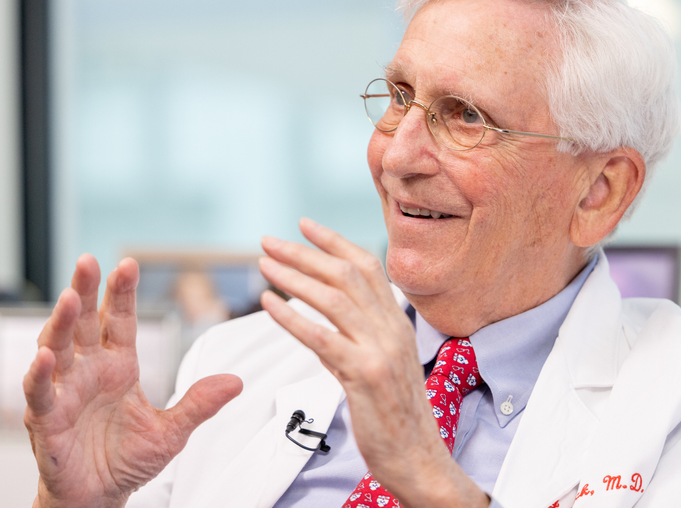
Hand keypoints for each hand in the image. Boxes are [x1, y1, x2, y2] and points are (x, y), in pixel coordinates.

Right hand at [23, 255, 242, 507]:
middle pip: (85, 323)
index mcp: (118, 366)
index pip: (120, 321)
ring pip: (57, 349)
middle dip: (85, 291)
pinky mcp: (45, 419)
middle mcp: (89, 371)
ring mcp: (64, 392)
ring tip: (69, 298)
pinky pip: (40, 393)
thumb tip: (235, 382)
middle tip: (89, 261)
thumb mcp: (172, 432)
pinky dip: (40, 375)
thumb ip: (199, 404)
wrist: (99, 495)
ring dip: (61, 323)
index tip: (128, 264)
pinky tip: (45, 357)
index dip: (122, 293)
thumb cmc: (127, 459)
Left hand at [258, 218, 487, 507]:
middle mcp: (391, 329)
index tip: (304, 225)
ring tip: (264, 266)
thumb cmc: (394, 414)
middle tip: (270, 242)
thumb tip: (320, 315)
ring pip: (333, 299)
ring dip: (294, 278)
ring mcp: (380, 350)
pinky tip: (269, 305)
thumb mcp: (380, 363)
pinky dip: (291, 317)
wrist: (417, 456)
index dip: (334, 242)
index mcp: (397, 322)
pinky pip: (321, 338)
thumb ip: (354, 335)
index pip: (367, 266)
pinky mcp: (364, 375)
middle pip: (346, 275)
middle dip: (304, 253)